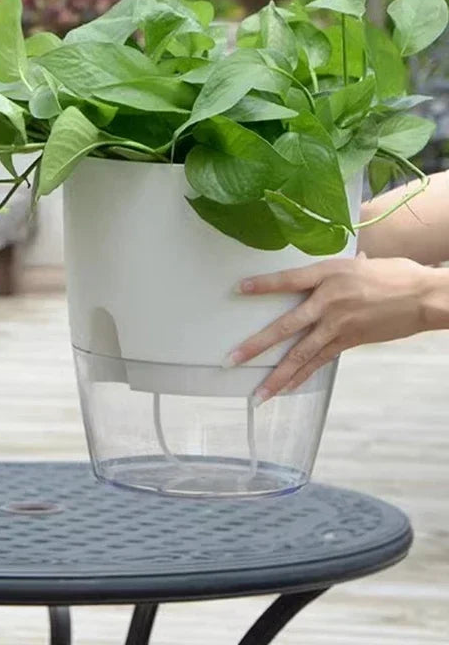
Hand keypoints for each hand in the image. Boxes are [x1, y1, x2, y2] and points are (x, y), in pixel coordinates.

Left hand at [228, 255, 444, 402]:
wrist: (424, 297)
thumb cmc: (393, 274)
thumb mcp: (355, 264)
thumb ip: (329, 272)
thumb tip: (315, 275)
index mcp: (328, 274)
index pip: (288, 279)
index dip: (263, 285)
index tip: (239, 289)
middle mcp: (329, 300)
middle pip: (286, 325)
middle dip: (257, 344)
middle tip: (232, 359)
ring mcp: (338, 325)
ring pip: (301, 353)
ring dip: (277, 375)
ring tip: (258, 392)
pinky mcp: (349, 341)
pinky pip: (320, 361)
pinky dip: (303, 375)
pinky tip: (287, 388)